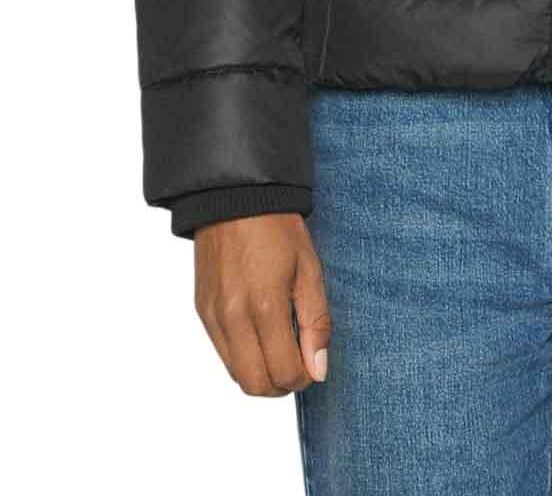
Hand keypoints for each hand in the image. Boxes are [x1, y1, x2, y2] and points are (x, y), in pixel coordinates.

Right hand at [194, 213, 331, 396]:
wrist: (235, 198)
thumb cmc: (278, 228)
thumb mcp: (310, 269)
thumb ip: (316, 322)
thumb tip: (318, 368)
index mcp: (265, 306)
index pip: (283, 373)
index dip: (305, 377)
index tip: (314, 363)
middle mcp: (233, 318)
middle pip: (255, 385)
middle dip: (281, 384)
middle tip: (299, 363)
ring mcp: (213, 317)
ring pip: (236, 374)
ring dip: (261, 373)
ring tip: (280, 345)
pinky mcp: (201, 311)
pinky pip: (222, 353)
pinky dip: (243, 356)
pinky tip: (260, 332)